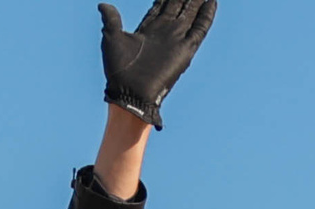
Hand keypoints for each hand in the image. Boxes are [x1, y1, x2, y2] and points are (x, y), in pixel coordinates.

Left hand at [99, 0, 217, 128]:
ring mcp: (176, 39)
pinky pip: (200, 29)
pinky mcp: (186, 50)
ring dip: (197, 1)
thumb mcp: (111, 39)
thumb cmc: (118, 70)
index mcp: (149, 28)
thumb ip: (111, 19)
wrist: (130, 93)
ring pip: (191, 13)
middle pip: (179, 5)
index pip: (162, 4)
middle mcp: (165, 32)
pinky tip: (212, 1)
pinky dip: (207, 15)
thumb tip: (102, 5)